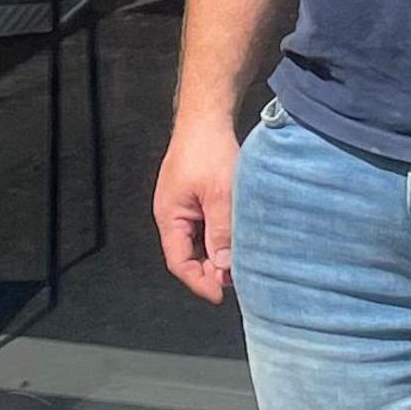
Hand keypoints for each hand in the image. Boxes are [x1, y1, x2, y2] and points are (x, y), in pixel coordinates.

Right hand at [155, 121, 240, 303]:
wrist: (207, 116)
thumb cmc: (207, 149)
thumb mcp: (220, 194)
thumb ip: (222, 232)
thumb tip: (224, 265)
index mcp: (170, 216)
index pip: (179, 262)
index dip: (199, 281)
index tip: (221, 293)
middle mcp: (173, 214)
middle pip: (189, 254)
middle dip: (211, 269)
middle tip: (238, 276)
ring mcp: (184, 205)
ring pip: (200, 241)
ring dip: (218, 252)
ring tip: (241, 258)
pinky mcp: (197, 196)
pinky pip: (207, 226)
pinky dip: (221, 236)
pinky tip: (238, 236)